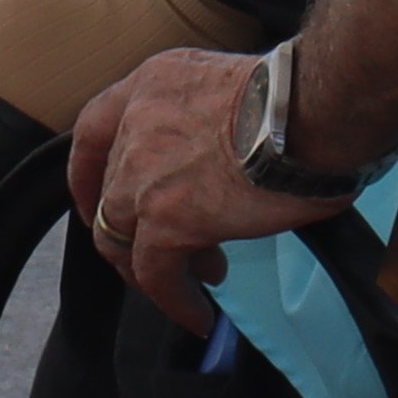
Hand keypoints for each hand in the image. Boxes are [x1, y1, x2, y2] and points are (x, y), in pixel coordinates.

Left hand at [65, 50, 342, 337]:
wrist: (310, 110)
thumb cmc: (298, 96)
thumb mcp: (229, 87)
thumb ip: (205, 120)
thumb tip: (221, 165)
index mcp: (152, 83)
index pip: (92, 129)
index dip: (87, 174)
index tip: (97, 203)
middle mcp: (136, 124)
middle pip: (112, 192)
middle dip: (140, 229)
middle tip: (183, 250)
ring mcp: (144, 174)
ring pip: (120, 238)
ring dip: (152, 268)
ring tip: (200, 278)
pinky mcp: (166, 221)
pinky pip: (155, 274)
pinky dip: (174, 300)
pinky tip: (200, 315)